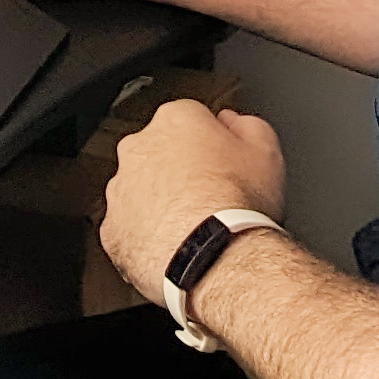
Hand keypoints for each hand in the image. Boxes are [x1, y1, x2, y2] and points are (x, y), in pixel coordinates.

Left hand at [99, 101, 286, 304]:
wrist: (216, 258)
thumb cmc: (239, 207)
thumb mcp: (266, 151)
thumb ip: (247, 125)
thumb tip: (233, 123)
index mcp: (175, 122)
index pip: (189, 120)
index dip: (210, 145)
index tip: (223, 165)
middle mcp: (139, 150)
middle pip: (159, 153)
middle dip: (179, 170)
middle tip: (210, 197)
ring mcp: (121, 190)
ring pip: (140, 191)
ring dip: (160, 203)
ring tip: (194, 227)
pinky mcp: (113, 230)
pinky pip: (129, 228)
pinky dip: (148, 236)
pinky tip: (175, 248)